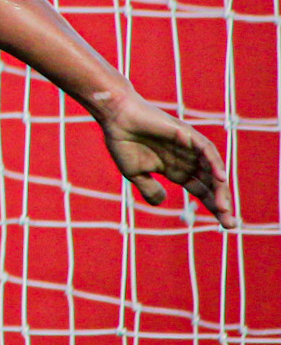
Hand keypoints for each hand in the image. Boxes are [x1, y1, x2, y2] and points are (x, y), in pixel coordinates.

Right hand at [96, 93, 234, 227]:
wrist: (116, 118)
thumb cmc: (122, 142)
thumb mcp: (134, 173)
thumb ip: (149, 188)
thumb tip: (161, 202)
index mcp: (175, 170)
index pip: (200, 190)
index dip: (212, 206)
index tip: (224, 226)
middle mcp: (187, 160)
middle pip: (210, 184)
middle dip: (221, 203)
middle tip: (229, 224)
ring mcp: (189, 147)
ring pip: (211, 169)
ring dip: (219, 189)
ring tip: (223, 208)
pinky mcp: (187, 134)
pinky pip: (206, 150)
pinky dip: (214, 163)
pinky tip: (219, 178)